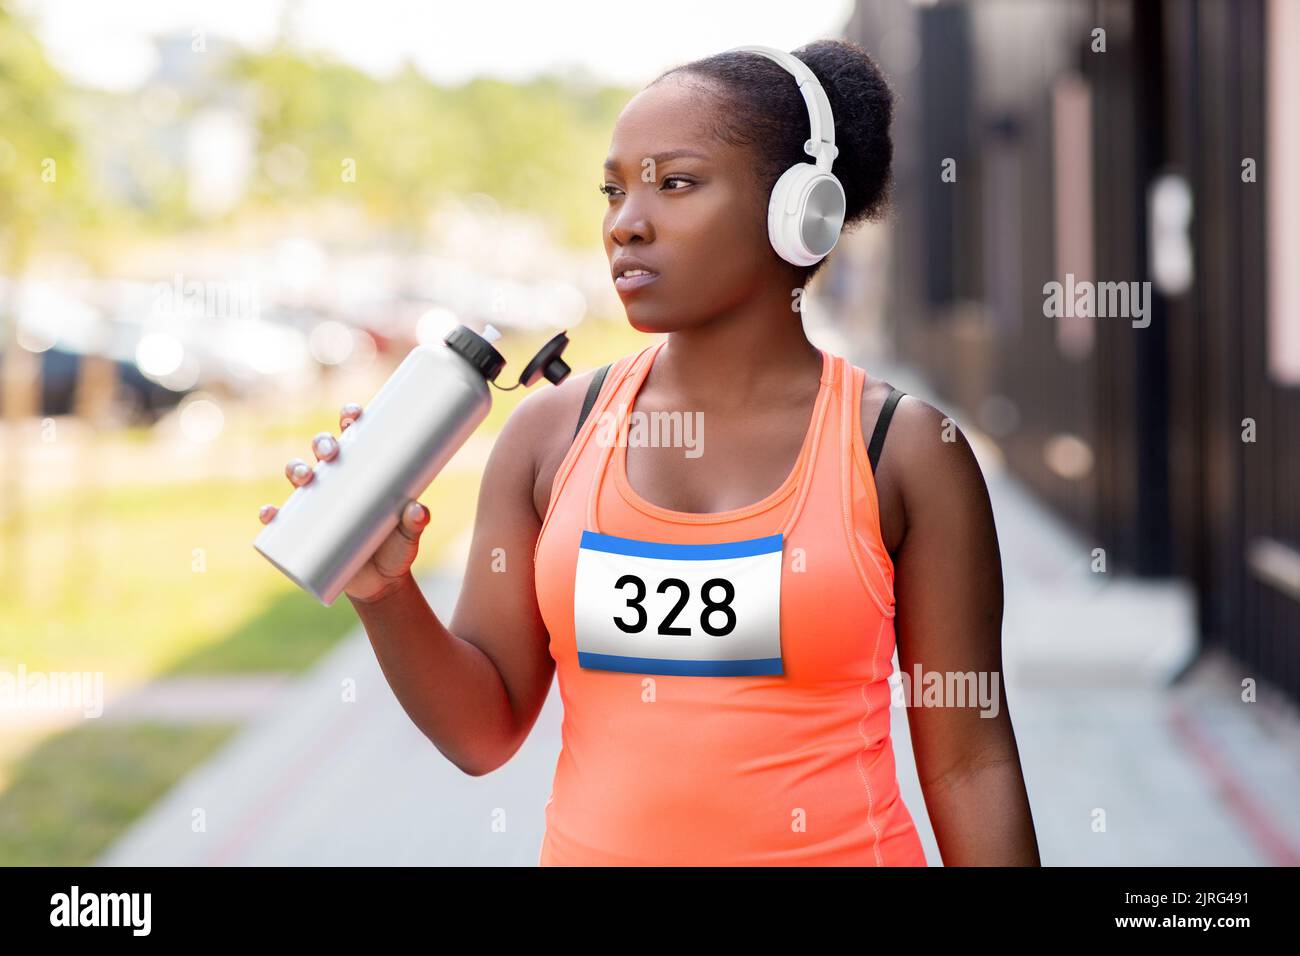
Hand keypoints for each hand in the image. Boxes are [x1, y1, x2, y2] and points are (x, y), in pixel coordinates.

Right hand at [257, 401, 430, 603]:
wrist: (380, 584)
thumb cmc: (396, 548)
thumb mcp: (409, 535)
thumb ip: (416, 522)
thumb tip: (417, 510)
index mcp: (362, 471)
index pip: (353, 436)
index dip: (349, 419)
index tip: (354, 416)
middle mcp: (336, 482)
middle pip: (322, 451)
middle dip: (322, 444)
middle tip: (331, 453)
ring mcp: (317, 505)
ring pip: (298, 476)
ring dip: (295, 469)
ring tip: (305, 477)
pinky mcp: (302, 531)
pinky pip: (280, 520)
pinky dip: (271, 515)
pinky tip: (270, 514)